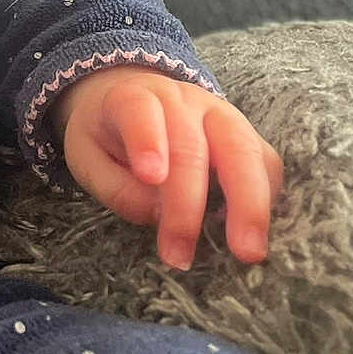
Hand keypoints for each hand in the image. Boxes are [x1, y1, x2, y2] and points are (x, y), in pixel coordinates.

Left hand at [48, 66, 282, 270]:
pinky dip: (266, 195)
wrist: (135, 100)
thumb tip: (158, 215)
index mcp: (132, 98)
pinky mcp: (246, 133)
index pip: (140, 112)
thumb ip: (116, 187)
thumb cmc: (108, 136)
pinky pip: (265, 161)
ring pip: (243, 149)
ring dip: (248, 203)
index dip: (147, 141)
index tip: (151, 177)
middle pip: (192, 145)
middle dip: (189, 203)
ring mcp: (219, 114)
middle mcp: (181, 101)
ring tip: (247, 251)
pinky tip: (252, 229)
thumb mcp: (87, 157)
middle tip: (183, 254)